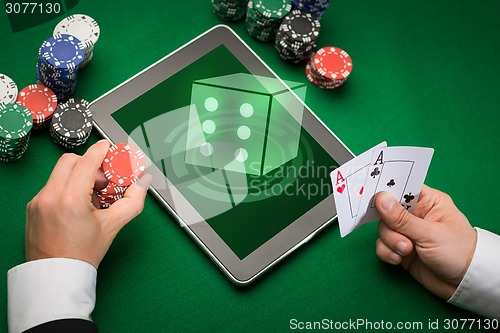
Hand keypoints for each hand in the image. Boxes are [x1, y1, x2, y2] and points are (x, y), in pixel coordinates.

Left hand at [25, 140, 151, 267]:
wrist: (57, 277)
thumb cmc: (82, 255)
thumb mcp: (113, 225)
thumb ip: (133, 199)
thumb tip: (143, 181)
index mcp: (70, 199)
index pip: (87, 161)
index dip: (100, 151)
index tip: (108, 147)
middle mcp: (50, 196)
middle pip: (70, 161)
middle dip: (89, 164)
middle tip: (103, 181)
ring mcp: (38, 201)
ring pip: (60, 173)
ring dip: (78, 176)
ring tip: (91, 198)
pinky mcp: (32, 207)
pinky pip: (52, 186)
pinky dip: (67, 188)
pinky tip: (78, 207)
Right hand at [375, 185, 476, 298]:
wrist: (463, 284)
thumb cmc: (458, 252)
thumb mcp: (430, 233)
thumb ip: (402, 218)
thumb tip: (381, 198)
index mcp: (428, 202)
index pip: (403, 188)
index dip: (388, 191)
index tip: (375, 197)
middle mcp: (415, 215)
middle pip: (387, 211)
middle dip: (391, 226)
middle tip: (404, 237)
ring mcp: (407, 232)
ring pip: (383, 229)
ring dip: (391, 241)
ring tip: (406, 251)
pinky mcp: (400, 249)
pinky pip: (383, 245)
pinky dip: (387, 252)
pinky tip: (399, 259)